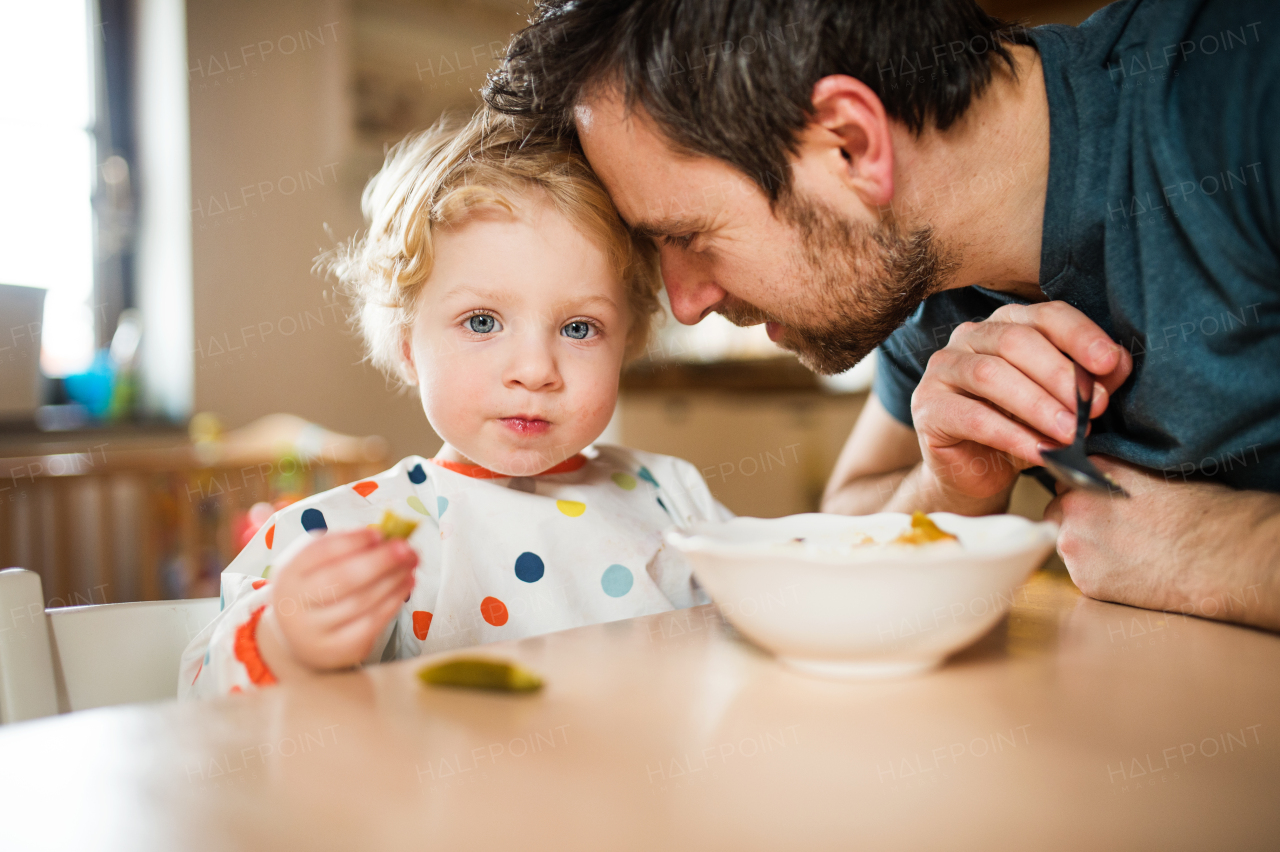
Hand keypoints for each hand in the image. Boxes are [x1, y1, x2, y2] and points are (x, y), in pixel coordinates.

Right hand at [266, 528, 417, 670]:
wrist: (297, 635)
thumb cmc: (314, 587)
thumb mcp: (317, 561)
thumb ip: (344, 545)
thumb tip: (384, 538)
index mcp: (289, 573)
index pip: (321, 552)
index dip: (353, 541)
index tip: (380, 534)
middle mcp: (295, 604)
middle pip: (342, 579)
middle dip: (380, 561)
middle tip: (406, 548)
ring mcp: (314, 631)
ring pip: (361, 602)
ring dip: (393, 580)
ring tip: (411, 564)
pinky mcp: (336, 650)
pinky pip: (371, 624)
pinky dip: (393, 602)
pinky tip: (406, 585)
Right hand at [911, 301, 1131, 501]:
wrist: (977, 474)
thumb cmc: (1023, 429)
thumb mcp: (1063, 404)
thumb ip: (1089, 381)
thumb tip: (1118, 363)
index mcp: (1006, 324)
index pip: (1045, 316)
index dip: (1079, 335)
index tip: (1109, 362)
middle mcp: (969, 337)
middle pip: (1016, 341)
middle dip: (1060, 374)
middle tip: (1094, 409)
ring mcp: (942, 370)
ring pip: (990, 374)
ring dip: (1037, 405)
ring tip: (1069, 433)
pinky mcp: (927, 409)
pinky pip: (972, 417)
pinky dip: (1011, 435)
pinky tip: (1039, 452)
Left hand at [1044, 457, 1279, 630]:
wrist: (1218, 555)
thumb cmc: (1199, 511)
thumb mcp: (1151, 472)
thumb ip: (1112, 474)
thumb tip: (1099, 478)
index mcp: (1090, 472)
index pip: (1066, 476)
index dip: (1083, 490)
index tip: (1099, 501)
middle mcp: (1073, 505)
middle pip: (1058, 510)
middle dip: (1077, 519)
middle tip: (1113, 530)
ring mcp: (1075, 544)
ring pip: (1066, 544)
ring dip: (1085, 547)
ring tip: (1126, 552)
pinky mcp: (1084, 579)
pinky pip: (1081, 574)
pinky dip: (1098, 574)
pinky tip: (1129, 572)